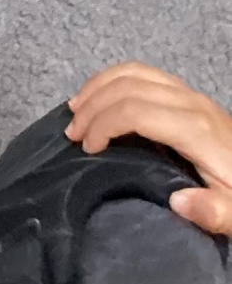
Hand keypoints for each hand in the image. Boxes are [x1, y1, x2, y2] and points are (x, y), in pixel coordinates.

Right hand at [68, 63, 231, 235]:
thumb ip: (213, 212)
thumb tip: (176, 201)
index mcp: (194, 128)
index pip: (134, 110)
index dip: (103, 124)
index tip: (86, 148)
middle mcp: (189, 101)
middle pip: (127, 87)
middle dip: (92, 106)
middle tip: (71, 132)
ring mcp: (189, 93)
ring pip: (133, 71)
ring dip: (98, 86)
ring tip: (76, 108)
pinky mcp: (189, 94)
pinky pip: (144, 71)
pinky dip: (114, 77)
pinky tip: (102, 93)